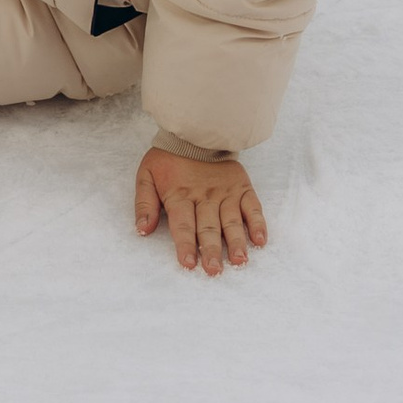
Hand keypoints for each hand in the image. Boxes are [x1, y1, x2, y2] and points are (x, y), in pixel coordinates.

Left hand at [134, 147, 267, 276]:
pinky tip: (260, 240)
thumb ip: (144, 204)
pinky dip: (257, 223)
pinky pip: (252, 206)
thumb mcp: (147, 176)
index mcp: (180, 195)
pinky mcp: (241, 187)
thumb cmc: (169, 159)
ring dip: (236, 241)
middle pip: (208, 227)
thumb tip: (142, 230)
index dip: (185, 245)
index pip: (183, 224)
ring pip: (231, 220)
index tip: (189, 264)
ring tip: (239, 260)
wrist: (195, 131)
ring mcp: (225, 192)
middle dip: (211, 250)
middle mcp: (204, 196)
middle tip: (214, 270)